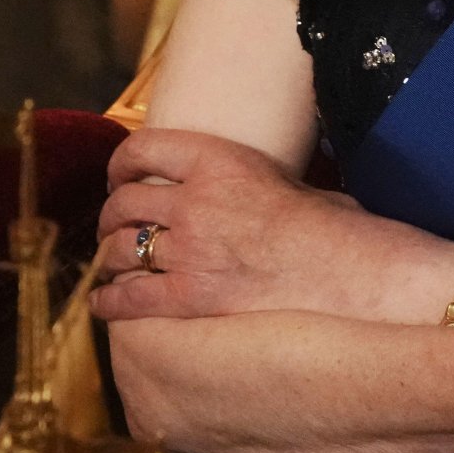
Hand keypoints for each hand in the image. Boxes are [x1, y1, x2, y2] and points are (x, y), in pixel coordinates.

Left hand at [90, 127, 407, 322]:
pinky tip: (106, 304)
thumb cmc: (332, 227)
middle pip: (123, 203)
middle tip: (114, 224)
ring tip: (113, 263)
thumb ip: (250, 179)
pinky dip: (110, 302)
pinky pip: (129, 298)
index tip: (119, 174)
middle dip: (111, 215)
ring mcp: (190, 250)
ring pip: (118, 249)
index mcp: (219, 160)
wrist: (348, 271)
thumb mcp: (289, 179)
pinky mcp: (190, 297)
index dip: (121, 163)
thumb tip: (244, 187)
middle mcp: (195, 201)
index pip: (142, 148)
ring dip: (109, 257)